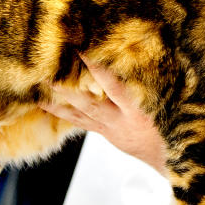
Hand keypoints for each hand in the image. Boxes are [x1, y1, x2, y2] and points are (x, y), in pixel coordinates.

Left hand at [40, 57, 166, 172]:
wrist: (160, 153)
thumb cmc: (165, 122)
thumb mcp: (165, 102)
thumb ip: (153, 82)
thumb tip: (147, 51)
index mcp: (135, 111)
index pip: (114, 89)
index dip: (98, 71)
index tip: (83, 52)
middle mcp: (117, 119)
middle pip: (89, 104)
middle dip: (69, 89)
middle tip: (51, 74)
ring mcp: (106, 127)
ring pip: (78, 114)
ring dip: (57, 101)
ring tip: (40, 86)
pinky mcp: (99, 130)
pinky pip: (77, 121)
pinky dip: (60, 112)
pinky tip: (44, 102)